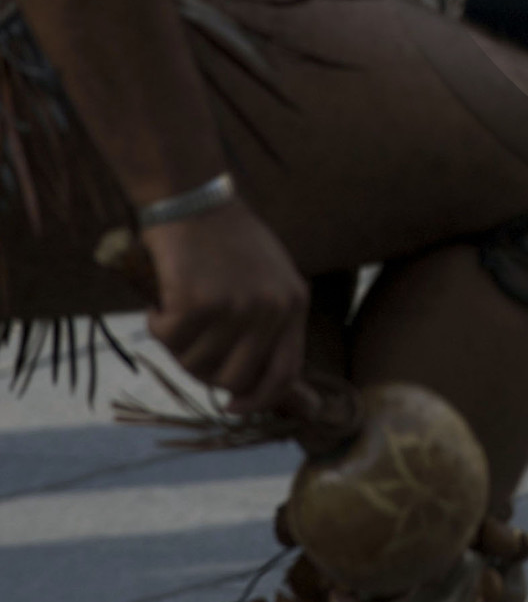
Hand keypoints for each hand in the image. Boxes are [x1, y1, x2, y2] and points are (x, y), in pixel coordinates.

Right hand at [142, 200, 308, 412]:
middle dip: (205, 371)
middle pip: (235, 379)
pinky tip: (162, 295)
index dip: (258, 400)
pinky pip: (167, 339)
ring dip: (177, 344)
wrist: (193, 193)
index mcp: (293, 301)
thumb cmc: (225, 239)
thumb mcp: (267, 278)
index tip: (231, 407)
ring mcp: (236, 306)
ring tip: (176, 308)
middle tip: (189, 343)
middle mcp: (271, 307)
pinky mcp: (198, 301)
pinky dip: (156, 321)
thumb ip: (273, 329)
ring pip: (195, 363)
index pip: (285, 372)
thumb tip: (296, 401)